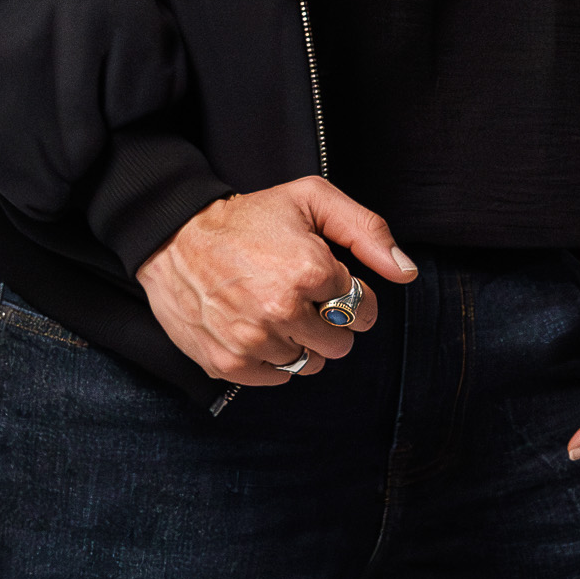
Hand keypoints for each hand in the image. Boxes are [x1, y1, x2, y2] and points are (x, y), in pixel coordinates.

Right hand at [137, 177, 415, 386]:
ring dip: (301, 342)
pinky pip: (277, 378)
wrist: (173, 237)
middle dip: (330, 322)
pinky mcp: (229, 364)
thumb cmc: (247, 217)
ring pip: (309, 364)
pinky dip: (273, 359)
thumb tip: (406, 272)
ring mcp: (253, 341)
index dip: (348, 294)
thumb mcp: (311, 200)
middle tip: (302, 298)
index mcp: (309, 270)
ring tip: (276, 311)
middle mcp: (282, 311)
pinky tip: (256, 327)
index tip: (327, 283)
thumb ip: (367, 231)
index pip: (361, 308)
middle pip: (340, 344)